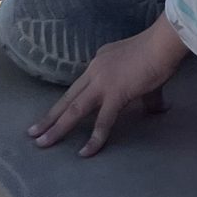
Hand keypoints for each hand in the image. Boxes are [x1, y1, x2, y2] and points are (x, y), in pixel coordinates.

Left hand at [30, 18, 186, 156]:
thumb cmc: (159, 52)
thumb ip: (149, 96)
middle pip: (68, 98)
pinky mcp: (115, 94)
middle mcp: (95, 71)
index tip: (57, 113)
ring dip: (56, 127)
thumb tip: (161, 109)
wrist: (164, 43)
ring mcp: (102, 83)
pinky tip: (84, 153)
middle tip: (33, 132)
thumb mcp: (147, 75)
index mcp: (100, 62)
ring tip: (42, 143)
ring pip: (73, 109)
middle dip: (50, 117)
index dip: (68, 101)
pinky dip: (93, 138)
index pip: (80, 86)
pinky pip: (102, 121)